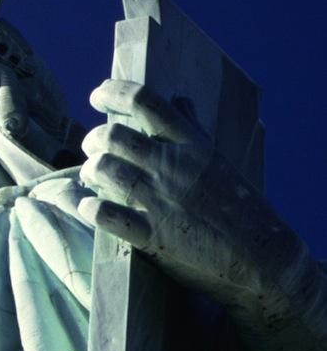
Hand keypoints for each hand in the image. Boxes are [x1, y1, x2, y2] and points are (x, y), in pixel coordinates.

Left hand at [77, 78, 310, 328]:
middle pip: (113, 135)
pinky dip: (88, 207)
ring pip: (103, 169)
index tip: (96, 95)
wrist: (263, 257)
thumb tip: (178, 100)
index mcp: (190, 144)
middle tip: (92, 148)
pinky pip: (105, 214)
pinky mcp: (152, 235)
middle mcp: (172, 166)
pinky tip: (88, 206)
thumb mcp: (218, 159)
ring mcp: (160, 200)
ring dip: (88, 171)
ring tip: (89, 177)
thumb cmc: (239, 205)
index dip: (113, 92)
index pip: (145, 101)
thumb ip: (192, 128)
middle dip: (92, 139)